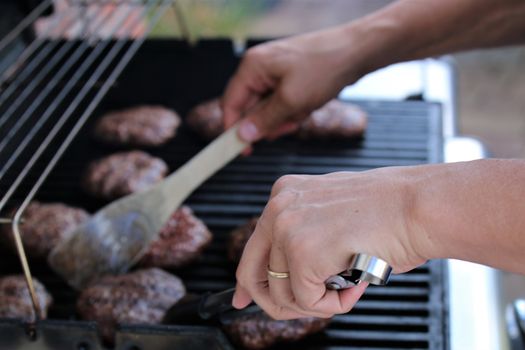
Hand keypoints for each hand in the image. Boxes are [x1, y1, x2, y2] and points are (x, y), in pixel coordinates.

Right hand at [222, 25, 363, 142]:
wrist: (356, 52)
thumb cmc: (324, 68)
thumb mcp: (291, 101)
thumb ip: (264, 120)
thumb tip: (243, 135)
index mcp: (253, 66)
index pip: (231, 102)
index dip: (234, 128)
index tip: (242, 150)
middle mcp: (260, 68)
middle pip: (251, 108)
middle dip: (271, 121)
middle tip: (290, 124)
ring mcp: (275, 72)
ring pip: (270, 109)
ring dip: (286, 117)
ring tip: (305, 109)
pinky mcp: (289, 78)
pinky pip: (284, 103)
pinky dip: (296, 110)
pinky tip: (310, 105)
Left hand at [232, 168, 431, 319]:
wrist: (418, 206)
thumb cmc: (389, 211)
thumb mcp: (332, 214)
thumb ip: (305, 237)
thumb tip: (287, 276)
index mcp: (284, 194)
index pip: (253, 246)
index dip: (249, 279)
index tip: (244, 299)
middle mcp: (279, 207)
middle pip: (253, 272)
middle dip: (273, 302)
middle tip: (300, 311)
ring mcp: (288, 228)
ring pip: (282, 293)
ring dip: (315, 302)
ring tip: (346, 290)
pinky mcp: (303, 252)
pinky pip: (307, 301)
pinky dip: (332, 305)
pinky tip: (355, 288)